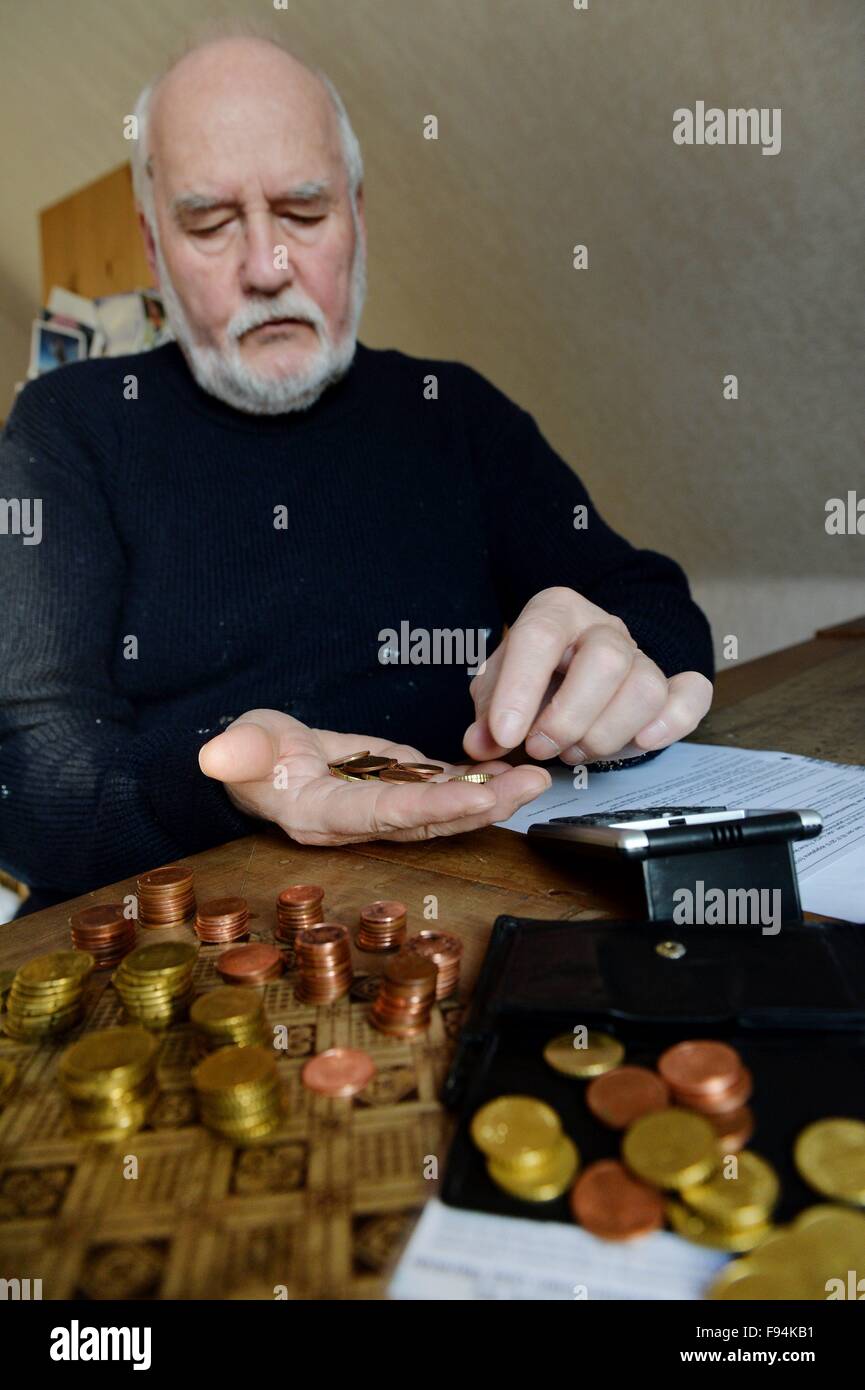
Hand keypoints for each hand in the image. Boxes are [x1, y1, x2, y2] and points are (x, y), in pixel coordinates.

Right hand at [198, 709, 551, 845]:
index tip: (477, 794)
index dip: (431, 807)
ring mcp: (380, 810)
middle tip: (531, 785)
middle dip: (481, 806)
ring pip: (442, 809)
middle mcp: (359, 824)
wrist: (257, 761)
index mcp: (320, 816)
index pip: (383, 813)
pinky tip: (511, 772)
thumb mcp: (235, 745)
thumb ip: (235, 751)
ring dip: (491, 796)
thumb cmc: (244, 754)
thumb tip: (216, 755)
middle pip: (427, 820)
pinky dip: (476, 783)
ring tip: (536, 777)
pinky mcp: (395, 789)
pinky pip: (440, 791)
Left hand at [463, 587, 712, 764]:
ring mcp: (641, 655)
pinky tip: (642, 741)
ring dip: (606, 735)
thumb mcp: (496, 685)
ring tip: (575, 752)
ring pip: (645, 688)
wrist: (572, 665)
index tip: (504, 735)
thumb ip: (487, 712)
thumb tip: (482, 743)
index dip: (520, 689)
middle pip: (606, 661)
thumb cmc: (532, 675)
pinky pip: (691, 695)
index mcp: (556, 612)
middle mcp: (603, 628)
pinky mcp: (670, 684)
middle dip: (570, 717)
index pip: (541, 636)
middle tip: (541, 747)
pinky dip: (672, 722)